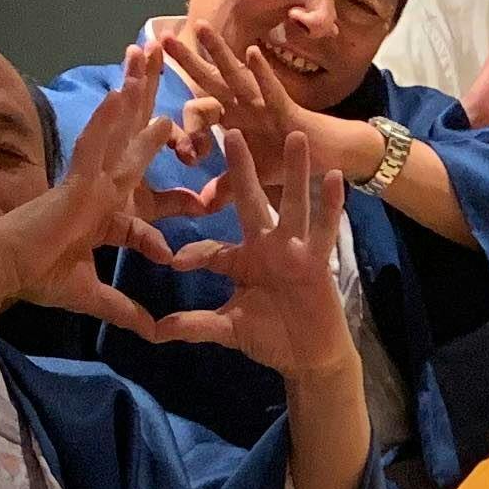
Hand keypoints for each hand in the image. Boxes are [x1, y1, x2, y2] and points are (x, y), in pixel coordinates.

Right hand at [0, 37, 190, 330]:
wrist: (9, 269)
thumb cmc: (41, 276)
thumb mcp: (94, 296)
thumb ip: (124, 310)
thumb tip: (153, 334)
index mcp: (105, 218)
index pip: (147, 212)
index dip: (177, 208)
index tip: (207, 203)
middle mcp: (99, 193)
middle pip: (133, 156)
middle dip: (152, 131)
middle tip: (174, 102)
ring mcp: (89, 183)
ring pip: (116, 139)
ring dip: (132, 109)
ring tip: (149, 75)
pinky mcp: (75, 180)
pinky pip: (93, 144)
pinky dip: (105, 121)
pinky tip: (119, 95)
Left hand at [150, 127, 357, 376]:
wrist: (309, 356)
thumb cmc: (271, 338)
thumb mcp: (227, 329)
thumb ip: (194, 325)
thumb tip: (155, 332)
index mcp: (242, 261)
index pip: (211, 250)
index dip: (194, 255)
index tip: (175, 262)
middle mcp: (267, 246)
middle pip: (251, 202)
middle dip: (242, 170)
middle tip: (230, 132)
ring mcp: (294, 250)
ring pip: (293, 204)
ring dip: (294, 171)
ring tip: (294, 136)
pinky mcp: (317, 261)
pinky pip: (324, 229)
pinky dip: (330, 204)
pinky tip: (334, 177)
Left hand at [163, 15, 381, 202]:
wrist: (326, 159)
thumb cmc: (288, 161)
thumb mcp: (251, 178)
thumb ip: (227, 188)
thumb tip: (203, 204)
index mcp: (230, 118)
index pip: (199, 113)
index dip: (187, 131)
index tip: (186, 157)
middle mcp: (242, 105)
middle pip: (209, 80)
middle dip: (186, 60)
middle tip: (159, 39)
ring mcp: (263, 103)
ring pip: (235, 74)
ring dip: (218, 51)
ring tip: (200, 27)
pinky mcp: (285, 109)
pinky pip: (271, 88)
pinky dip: (262, 72)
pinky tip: (252, 52)